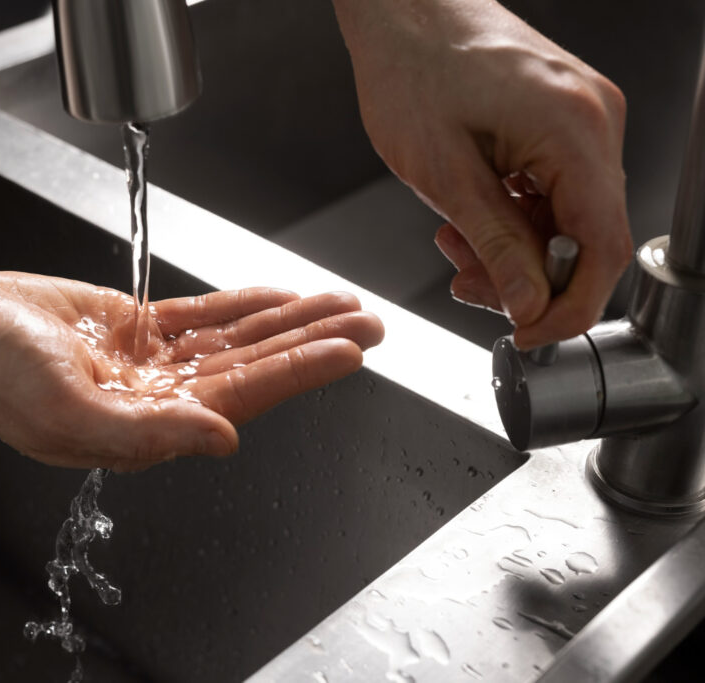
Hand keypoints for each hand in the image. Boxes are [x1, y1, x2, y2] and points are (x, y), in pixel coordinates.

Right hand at [0, 269, 383, 470]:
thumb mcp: (66, 410)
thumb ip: (149, 433)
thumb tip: (226, 438)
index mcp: (146, 428)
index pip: (242, 396)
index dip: (299, 371)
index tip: (349, 348)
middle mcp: (157, 399)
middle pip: (253, 367)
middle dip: (312, 343)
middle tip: (369, 321)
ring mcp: (148, 363)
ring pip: (235, 340)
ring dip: (287, 321)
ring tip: (338, 302)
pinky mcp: (133, 328)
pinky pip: (201, 316)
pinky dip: (241, 306)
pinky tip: (275, 298)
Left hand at [332, 0, 631, 347]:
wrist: (403, 11)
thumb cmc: (411, 69)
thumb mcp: (444, 174)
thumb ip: (495, 244)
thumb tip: (530, 304)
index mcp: (574, 129)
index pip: (601, 247)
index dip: (568, 305)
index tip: (528, 333)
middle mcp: (594, 120)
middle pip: (586, 237)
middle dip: (526, 276)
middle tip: (468, 283)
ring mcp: (583, 117)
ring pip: (566, 218)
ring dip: (512, 248)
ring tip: (454, 243)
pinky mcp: (562, 119)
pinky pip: (553, 189)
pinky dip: (513, 217)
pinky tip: (469, 218)